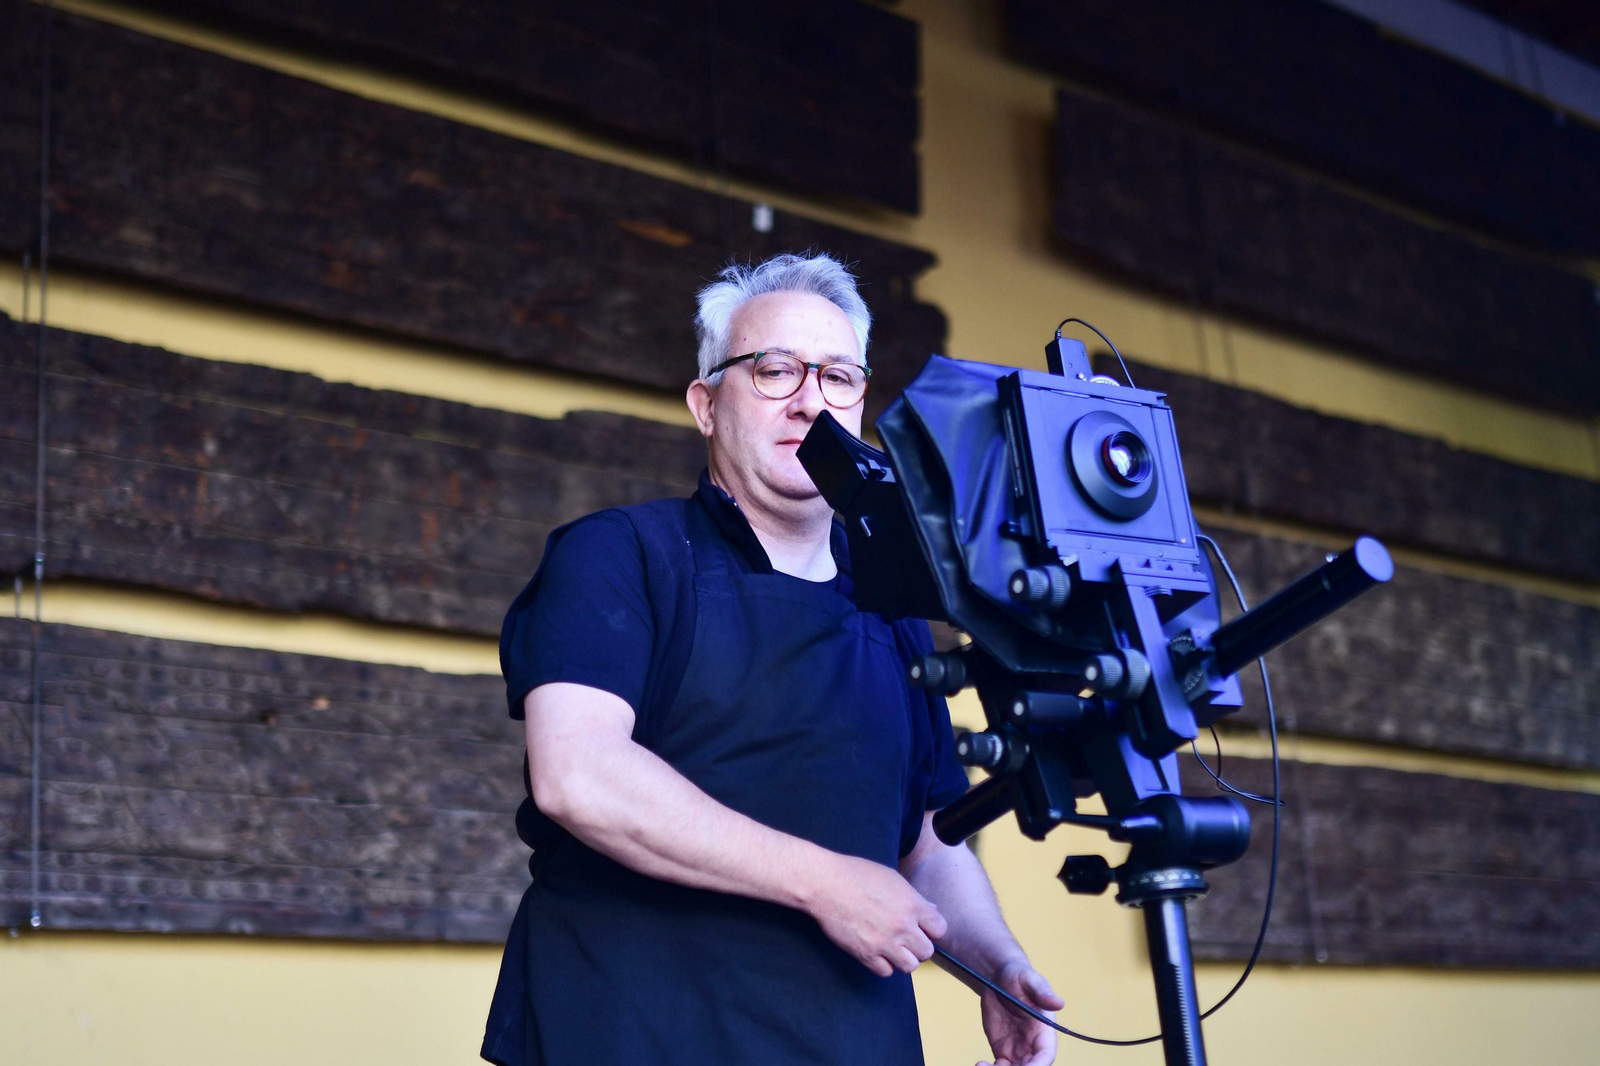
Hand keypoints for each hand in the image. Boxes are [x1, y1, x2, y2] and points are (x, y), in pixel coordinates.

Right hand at [807, 854, 947, 976]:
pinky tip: (878, 953)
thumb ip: (913, 898)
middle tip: (907, 939)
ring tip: (894, 948)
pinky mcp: (866, 955)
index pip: (939, 930)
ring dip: (904, 958)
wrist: (826, 884)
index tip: (923, 927)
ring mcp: (884, 943)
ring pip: (910, 966)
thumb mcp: (892, 879)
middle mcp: (902, 927)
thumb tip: (930, 911)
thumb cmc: (857, 875)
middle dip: (919, 945)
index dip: (932, 929)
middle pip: (927, 951)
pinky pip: (886, 972)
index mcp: (912, 905)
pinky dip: (884, 965)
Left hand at [977, 960, 1063, 1065]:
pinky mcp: (1003, 1051)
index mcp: (1044, 1031)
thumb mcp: (1030, 980)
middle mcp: (1033, 1046)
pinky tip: (980, 1065)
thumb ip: (1043, 992)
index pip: (1045, 1057)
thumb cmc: (1018, 976)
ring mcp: (1018, 1051)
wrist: (998, 979)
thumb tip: (1059, 1003)